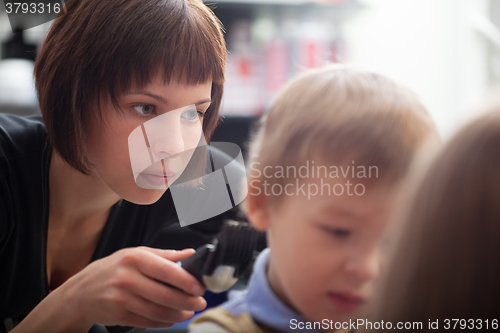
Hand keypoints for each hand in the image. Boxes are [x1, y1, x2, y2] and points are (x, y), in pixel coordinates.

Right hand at [57, 247, 206, 328]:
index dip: (186, 281)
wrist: (80, 293)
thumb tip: (189, 253)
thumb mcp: (134, 254)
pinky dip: (164, 322)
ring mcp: (122, 299)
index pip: (166, 270)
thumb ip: (163, 254)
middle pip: (164, 294)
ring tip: (189, 311)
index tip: (199, 287)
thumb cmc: (111, 270)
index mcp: (134, 259)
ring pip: (158, 311)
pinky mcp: (119, 316)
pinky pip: (148, 321)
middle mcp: (127, 278)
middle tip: (200, 302)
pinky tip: (172, 318)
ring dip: (178, 314)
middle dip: (187, 301)